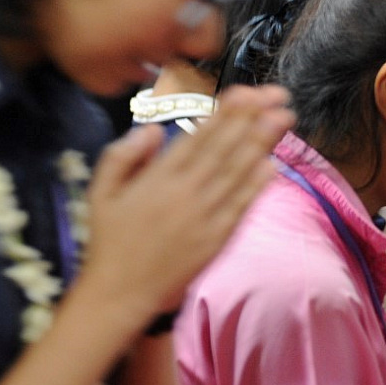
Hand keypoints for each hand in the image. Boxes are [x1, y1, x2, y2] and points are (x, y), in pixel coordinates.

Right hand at [76, 84, 293, 326]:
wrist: (119, 293)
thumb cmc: (109, 240)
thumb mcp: (100, 191)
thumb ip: (122, 155)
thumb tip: (150, 129)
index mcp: (158, 178)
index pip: (199, 137)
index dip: (226, 113)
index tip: (246, 91)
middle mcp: (185, 193)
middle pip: (225, 149)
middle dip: (253, 119)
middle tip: (277, 94)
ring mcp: (204, 217)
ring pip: (238, 173)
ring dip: (263, 144)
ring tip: (284, 118)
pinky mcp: (217, 240)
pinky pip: (241, 207)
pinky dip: (257, 186)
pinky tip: (273, 164)